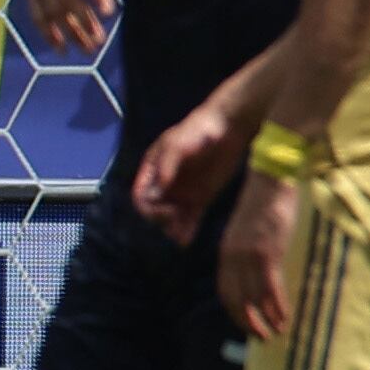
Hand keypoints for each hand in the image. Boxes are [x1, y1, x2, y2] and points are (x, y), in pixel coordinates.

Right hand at [132, 97, 249, 239]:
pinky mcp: (201, 198)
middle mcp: (165, 185)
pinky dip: (188, 230)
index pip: (141, 196)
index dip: (148, 207)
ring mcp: (182, 193)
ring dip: (173, 229)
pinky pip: (191, 218)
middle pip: (154, 211)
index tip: (163, 209)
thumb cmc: (198, 130)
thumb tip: (158, 191)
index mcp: (152, 170)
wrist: (228, 128)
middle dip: (160, 220)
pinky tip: (187, 241)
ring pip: (172, 218)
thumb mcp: (177, 143)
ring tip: (180, 238)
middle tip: (174, 221)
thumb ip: (167, 166)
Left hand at [217, 172, 298, 338]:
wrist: (271, 178)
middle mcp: (233, 257)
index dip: (236, 312)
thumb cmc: (265, 201)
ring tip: (277, 332)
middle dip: (248, 322)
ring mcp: (249, 256)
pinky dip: (277, 306)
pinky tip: (285, 317)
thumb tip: (259, 271)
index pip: (226, 291)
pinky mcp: (267, 252)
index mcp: (227, 251)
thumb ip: (248, 249)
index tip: (248, 324)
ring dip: (266, 319)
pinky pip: (270, 287)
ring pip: (255, 297)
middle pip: (237, 300)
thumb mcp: (248, 228)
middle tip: (262, 337)